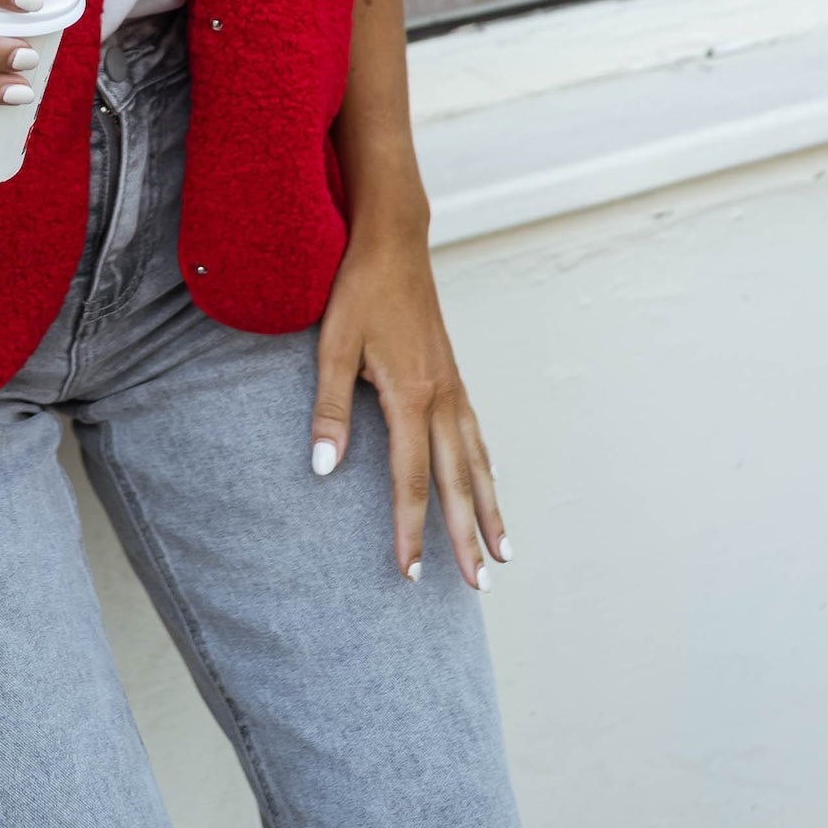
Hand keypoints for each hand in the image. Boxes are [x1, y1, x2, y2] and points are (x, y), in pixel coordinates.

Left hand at [309, 216, 509, 589]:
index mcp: (412, 397)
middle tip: (479, 588)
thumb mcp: (331, 345)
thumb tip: (323, 470)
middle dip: (468, 537)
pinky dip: (488, 469)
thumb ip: (329, 409)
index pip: (411, 480)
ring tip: (504, 554)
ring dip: (490, 510)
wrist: (394, 240)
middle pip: (459, 483)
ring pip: (479, 462)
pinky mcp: (453, 376)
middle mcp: (443, 398)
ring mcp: (454, 387)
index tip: (411, 572)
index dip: (410, 530)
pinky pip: (478, 435)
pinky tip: (490, 484)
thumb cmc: (358, 290)